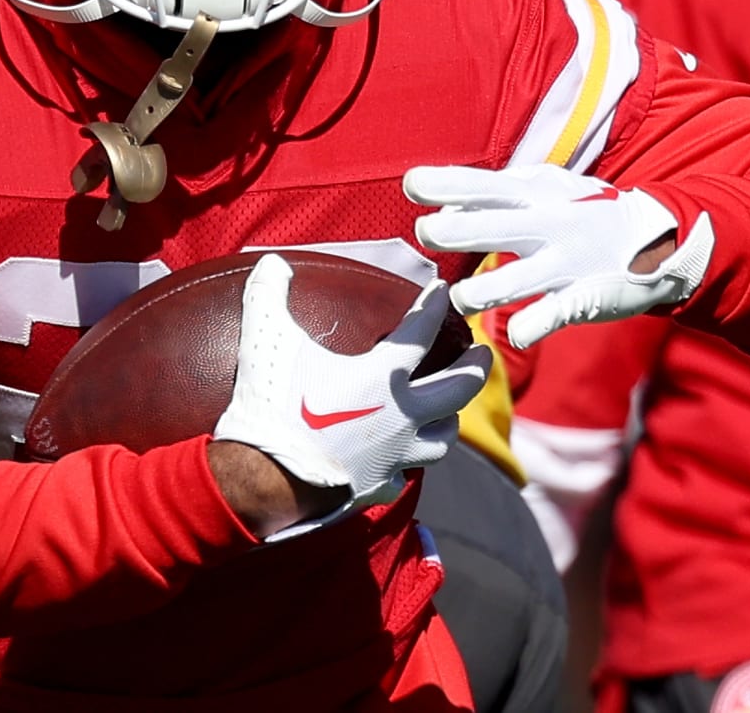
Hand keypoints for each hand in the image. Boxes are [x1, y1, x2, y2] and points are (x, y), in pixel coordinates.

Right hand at [212, 254, 490, 539]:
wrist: (264, 481)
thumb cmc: (272, 406)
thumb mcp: (266, 340)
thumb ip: (269, 295)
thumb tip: (270, 262)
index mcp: (383, 377)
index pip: (421, 332)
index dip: (434, 306)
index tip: (444, 291)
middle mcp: (402, 416)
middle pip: (459, 389)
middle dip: (476, 367)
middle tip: (485, 353)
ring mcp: (395, 456)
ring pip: (444, 438)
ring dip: (449, 420)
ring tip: (450, 411)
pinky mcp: (379, 487)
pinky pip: (405, 474)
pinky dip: (406, 463)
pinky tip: (400, 460)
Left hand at [404, 164, 714, 348]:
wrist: (660, 238)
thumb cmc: (585, 210)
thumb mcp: (548, 188)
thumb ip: (497, 194)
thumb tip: (444, 204)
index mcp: (535, 195)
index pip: (482, 185)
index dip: (443, 184)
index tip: (411, 185)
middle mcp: (546, 225)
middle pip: (488, 228)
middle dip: (449, 231)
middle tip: (427, 233)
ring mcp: (564, 264)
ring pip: (509, 283)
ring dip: (476, 293)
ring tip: (460, 299)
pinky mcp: (582, 299)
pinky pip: (548, 318)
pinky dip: (526, 329)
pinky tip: (513, 333)